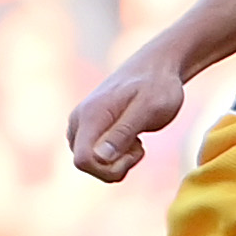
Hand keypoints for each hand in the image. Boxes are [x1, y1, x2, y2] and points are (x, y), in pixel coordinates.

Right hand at [70, 60, 191, 182]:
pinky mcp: (89, 132)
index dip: (108, 168)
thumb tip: (99, 158)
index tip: (134, 151)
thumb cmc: (157, 86)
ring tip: (136, 138)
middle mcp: (78, 122)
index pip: (82, 161)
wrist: (156, 67)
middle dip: (117, 165)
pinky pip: (98, 159)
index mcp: (89, 116)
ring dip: (119, 161)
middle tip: (139, 144)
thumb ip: (123, 132)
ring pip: (93, 164)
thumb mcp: (148, 109)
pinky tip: (131, 138)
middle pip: (87, 166)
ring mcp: (81, 127)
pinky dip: (117, 157)